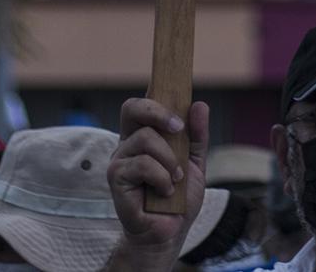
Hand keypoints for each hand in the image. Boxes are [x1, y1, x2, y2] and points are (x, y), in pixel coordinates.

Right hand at [104, 97, 208, 271]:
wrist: (169, 233)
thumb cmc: (178, 200)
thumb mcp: (195, 164)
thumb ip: (196, 136)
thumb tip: (199, 104)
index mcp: (144, 136)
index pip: (143, 104)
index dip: (155, 92)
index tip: (176, 83)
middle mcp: (128, 144)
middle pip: (133, 107)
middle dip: (159, 112)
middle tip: (179, 128)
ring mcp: (119, 160)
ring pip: (145, 139)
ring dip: (170, 159)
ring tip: (176, 179)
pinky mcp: (115, 179)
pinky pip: (142, 164)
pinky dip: (162, 178)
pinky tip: (166, 192)